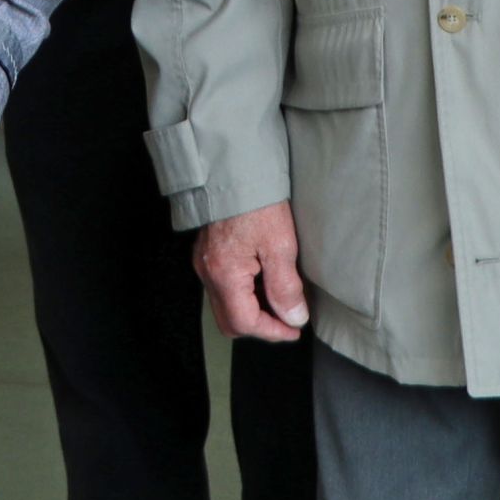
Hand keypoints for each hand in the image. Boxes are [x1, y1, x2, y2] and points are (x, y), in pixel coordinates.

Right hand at [194, 203, 309, 342]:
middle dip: (260, 326)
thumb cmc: (256, 201)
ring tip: (280, 298)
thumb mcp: (280, 244)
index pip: (245, 323)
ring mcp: (204, 263)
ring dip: (253, 310)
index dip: (272, 331)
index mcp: (224, 274)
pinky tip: (264, 280)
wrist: (233, 168)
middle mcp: (208, 273)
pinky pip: (223, 287)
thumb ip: (285, 286)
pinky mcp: (207, 253)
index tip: (294, 329)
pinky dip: (244, 294)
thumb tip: (293, 317)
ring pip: (226, 306)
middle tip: (287, 318)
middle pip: (230, 321)